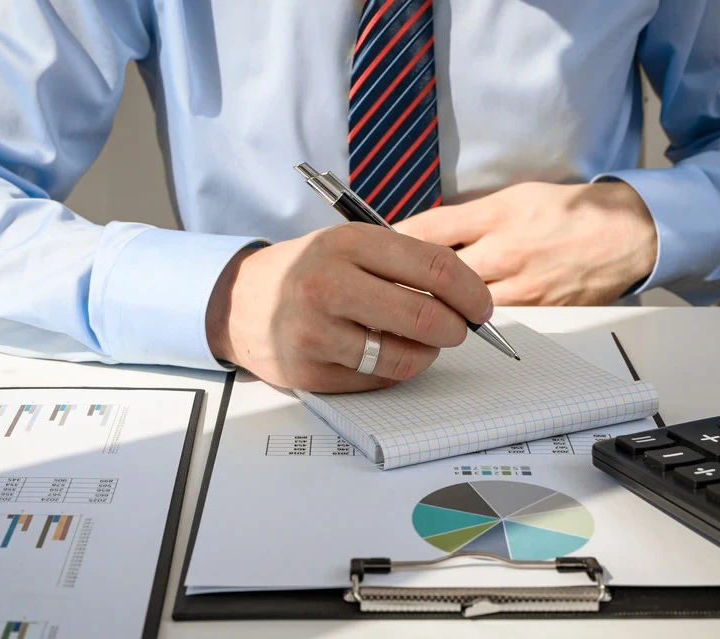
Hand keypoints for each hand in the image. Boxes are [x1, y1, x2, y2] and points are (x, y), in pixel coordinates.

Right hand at [206, 223, 492, 391]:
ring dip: (427, 355)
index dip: (471, 291)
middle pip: (425, 318)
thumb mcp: (347, 245)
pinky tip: (383, 355)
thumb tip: (466, 296)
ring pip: (404, 358)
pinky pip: (377, 381)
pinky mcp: (309, 372)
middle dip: (456, 329)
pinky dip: (393, 372)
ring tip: (421, 345)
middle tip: (457, 330)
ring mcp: (316, 332)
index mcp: (346, 243)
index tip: (481, 306)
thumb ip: (402, 262)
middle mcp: (328, 284)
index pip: (434, 268)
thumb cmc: (306, 271)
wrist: (238, 302)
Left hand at [394, 181, 657, 304]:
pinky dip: (466, 323)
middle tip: (374, 288)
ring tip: (403, 309)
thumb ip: (461, 220)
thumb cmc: (568, 212)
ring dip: (430, 309)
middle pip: (435, 278)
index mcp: (496, 218)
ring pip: (458, 307)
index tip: (369, 249)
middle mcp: (505, 255)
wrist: (627, 236)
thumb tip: (413, 235)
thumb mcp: (511, 199)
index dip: (392, 242)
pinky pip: (490, 322)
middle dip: (402, 283)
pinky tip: (451, 322)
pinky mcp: (535, 313)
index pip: (428, 234)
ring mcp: (520, 289)